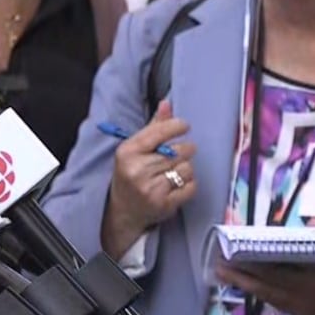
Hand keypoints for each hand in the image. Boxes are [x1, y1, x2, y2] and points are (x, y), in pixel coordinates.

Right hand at [102, 101, 199, 257]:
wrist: (123, 210)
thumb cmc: (130, 174)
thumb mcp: (134, 149)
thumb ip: (153, 127)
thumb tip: (167, 103)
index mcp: (127, 152)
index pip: (159, 132)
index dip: (176, 126)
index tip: (184, 126)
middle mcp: (137, 170)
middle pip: (179, 151)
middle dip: (183, 151)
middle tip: (176, 155)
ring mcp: (150, 189)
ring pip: (187, 168)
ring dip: (185, 169)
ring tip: (173, 172)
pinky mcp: (164, 204)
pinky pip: (191, 187)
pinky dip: (189, 185)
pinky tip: (176, 185)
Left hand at [218, 249, 314, 314]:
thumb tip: (296, 235)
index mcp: (309, 278)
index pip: (269, 270)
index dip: (247, 263)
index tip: (228, 254)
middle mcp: (301, 295)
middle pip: (263, 285)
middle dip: (238, 276)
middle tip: (218, 266)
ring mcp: (304, 308)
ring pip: (268, 297)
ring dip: (247, 286)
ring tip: (228, 277)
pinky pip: (279, 305)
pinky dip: (263, 296)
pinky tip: (254, 290)